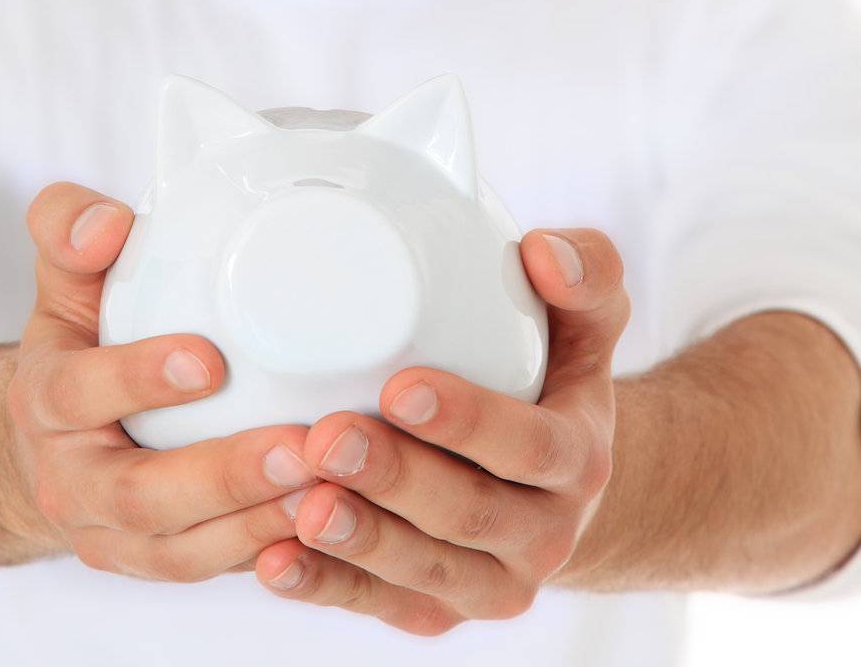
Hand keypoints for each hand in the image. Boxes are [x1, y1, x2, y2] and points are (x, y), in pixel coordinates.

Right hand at [6, 182, 321, 581]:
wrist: (52, 434)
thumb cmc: (79, 338)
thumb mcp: (64, 277)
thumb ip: (68, 227)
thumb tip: (106, 223)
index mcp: (44, 399)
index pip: (79, 393)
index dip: (138, 378)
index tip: (209, 359)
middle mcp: (68, 479)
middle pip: (140, 493)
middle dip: (222, 474)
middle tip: (298, 445)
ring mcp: (108, 535)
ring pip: (179, 550)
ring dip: (254, 523)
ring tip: (324, 487)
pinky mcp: (152, 562)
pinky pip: (206, 569)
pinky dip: (263, 552)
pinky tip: (320, 519)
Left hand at [252, 228, 629, 634]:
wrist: (557, 480)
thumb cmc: (554, 373)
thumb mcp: (586, 322)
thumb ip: (585, 271)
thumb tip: (544, 252)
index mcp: (578, 460)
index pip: (531, 446)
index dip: (468, 422)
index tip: (400, 387)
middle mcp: (544, 534)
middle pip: (468, 514)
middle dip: (395, 479)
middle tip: (328, 436)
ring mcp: (491, 582)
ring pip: (425, 572)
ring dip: (360, 541)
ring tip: (303, 505)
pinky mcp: (441, 611)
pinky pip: (383, 607)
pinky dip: (328, 588)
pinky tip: (277, 561)